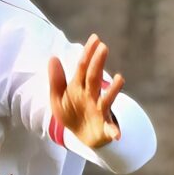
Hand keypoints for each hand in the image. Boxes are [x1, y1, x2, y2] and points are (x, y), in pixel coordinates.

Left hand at [48, 35, 124, 151]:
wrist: (81, 136)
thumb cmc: (71, 113)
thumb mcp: (58, 98)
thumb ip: (56, 79)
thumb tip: (53, 57)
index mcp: (80, 87)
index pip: (83, 67)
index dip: (88, 53)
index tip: (95, 38)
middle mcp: (92, 96)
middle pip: (95, 77)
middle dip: (98, 63)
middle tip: (103, 47)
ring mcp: (100, 110)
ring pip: (107, 98)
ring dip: (114, 89)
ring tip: (120, 79)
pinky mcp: (105, 127)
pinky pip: (111, 129)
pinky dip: (114, 131)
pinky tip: (117, 134)